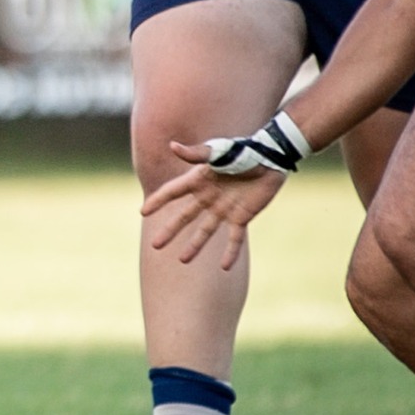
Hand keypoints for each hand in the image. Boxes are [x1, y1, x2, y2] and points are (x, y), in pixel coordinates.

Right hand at [143, 115, 306, 268]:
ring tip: (182, 260)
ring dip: (194, 246)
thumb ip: (196, 154)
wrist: (271, 160)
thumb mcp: (219, 152)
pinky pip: (234, 239)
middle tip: (155, 246)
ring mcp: (223, 209)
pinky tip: (224, 267)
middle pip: (184, 217)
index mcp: (198, 180)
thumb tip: (172, 146)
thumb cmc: (243, 151)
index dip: (158, 201)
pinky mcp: (242, 218)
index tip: (143, 212)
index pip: (173, 192)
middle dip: (170, 231)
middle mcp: (207, 197)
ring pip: (205, 232)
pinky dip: (230, 253)